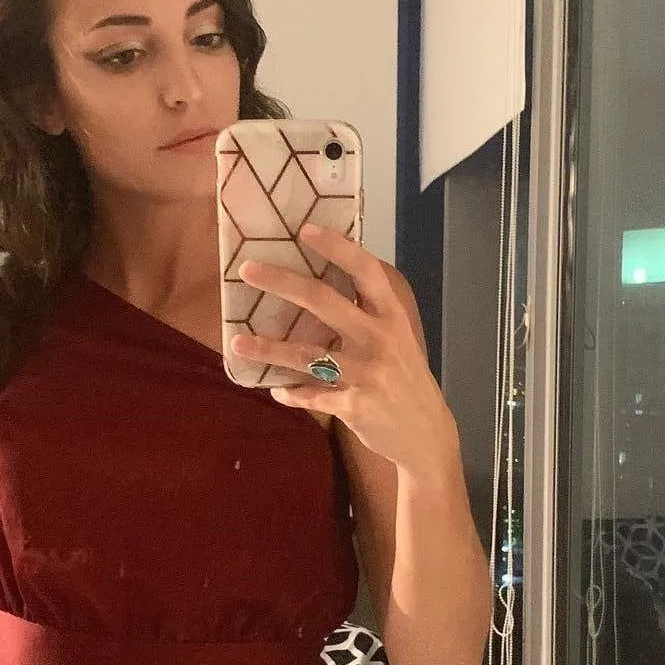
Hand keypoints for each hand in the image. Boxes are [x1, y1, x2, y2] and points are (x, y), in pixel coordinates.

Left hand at [231, 222, 455, 477]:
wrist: (426, 434)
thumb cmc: (405, 380)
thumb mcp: (399, 340)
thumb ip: (368, 316)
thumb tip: (323, 289)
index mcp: (391, 317)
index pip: (365, 271)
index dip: (337, 247)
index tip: (305, 230)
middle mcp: (380, 340)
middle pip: (325, 302)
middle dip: (283, 283)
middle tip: (247, 270)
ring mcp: (366, 374)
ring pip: (308, 355)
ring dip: (269, 348)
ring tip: (237, 343)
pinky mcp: (354, 406)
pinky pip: (311, 396)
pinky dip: (291, 393)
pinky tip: (277, 390)